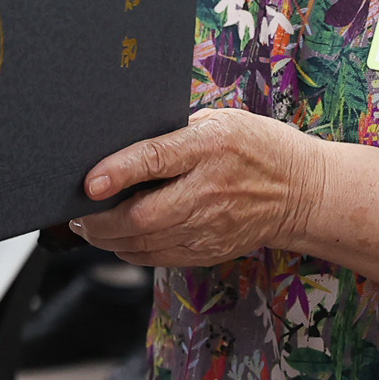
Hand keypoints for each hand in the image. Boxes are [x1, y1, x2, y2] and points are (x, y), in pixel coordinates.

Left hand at [73, 108, 324, 267]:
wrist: (302, 192)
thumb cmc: (257, 147)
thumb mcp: (221, 121)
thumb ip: (176, 131)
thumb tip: (124, 139)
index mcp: (210, 147)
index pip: (156, 160)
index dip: (118, 172)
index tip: (88, 182)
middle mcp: (208, 191)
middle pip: (142, 215)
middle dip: (99, 220)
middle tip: (76, 212)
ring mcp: (209, 227)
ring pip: (144, 244)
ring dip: (108, 239)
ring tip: (89, 226)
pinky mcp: (209, 251)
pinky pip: (158, 258)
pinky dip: (131, 252)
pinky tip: (118, 240)